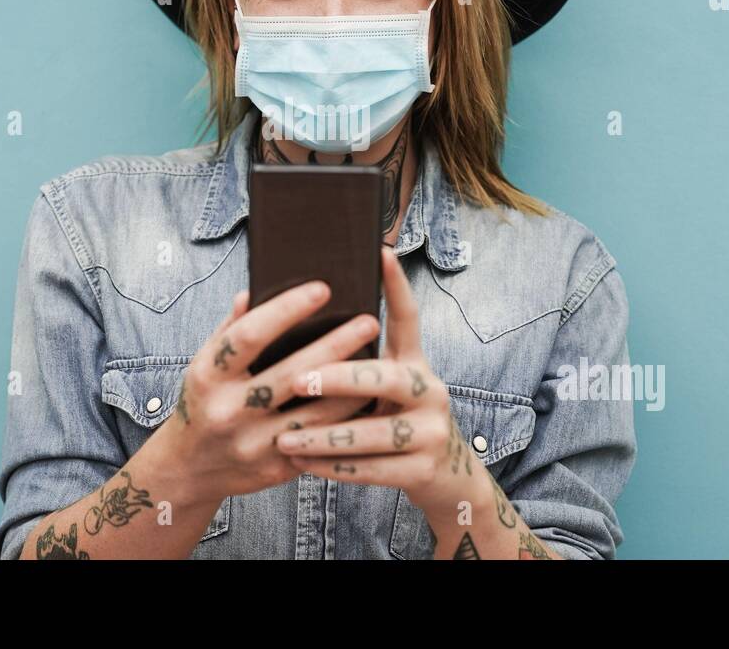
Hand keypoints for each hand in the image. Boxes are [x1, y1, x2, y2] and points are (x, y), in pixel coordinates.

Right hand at [156, 281, 380, 503]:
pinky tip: (368, 400)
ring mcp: (252, 444)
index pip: (250, 335)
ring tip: (381, 361)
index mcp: (209, 376)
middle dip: (334, 347)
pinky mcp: (275, 469)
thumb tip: (254, 291)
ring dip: (350, 388)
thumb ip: (231, 328)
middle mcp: (228, 411)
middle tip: (369, 321)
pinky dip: (345, 421)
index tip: (323, 289)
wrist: (190, 468)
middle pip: (291, 375)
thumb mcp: (205, 362)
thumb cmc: (205, 401)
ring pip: (314, 415)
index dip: (286, 310)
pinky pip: (319, 442)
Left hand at [272, 247, 475, 514]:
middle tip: (298, 381)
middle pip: (385, 378)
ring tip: (283, 437)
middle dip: (339, 379)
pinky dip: (334, 468)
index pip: (407, 317)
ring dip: (325, 436)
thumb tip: (296, 325)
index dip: (396, 285)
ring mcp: (431, 431)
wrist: (444, 476)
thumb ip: (352, 359)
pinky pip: (373, 469)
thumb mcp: (382, 386)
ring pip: (374, 432)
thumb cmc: (392, 418)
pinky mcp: (424, 468)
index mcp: (414, 362)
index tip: (381, 252)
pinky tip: (301, 464)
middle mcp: (429, 389)